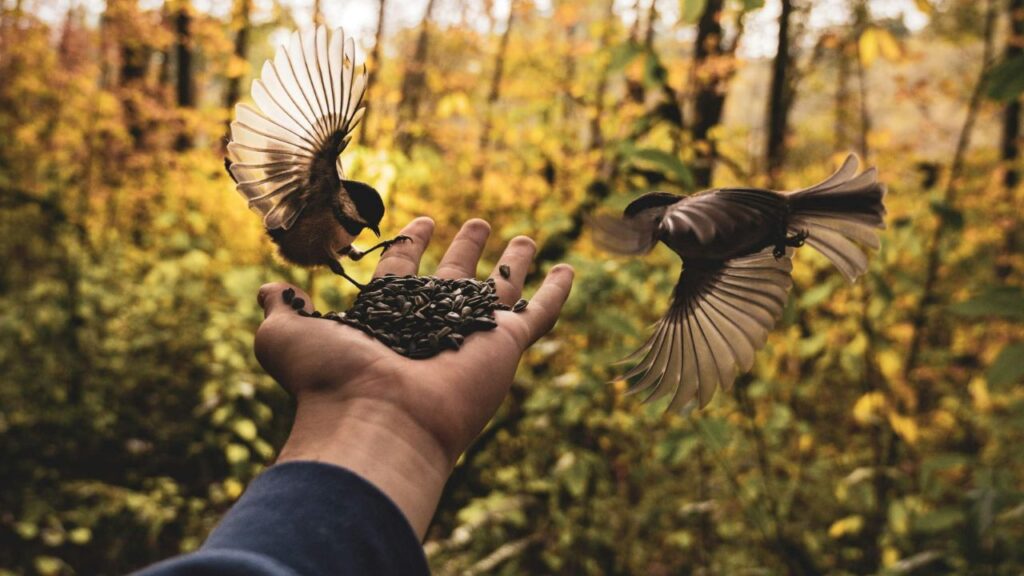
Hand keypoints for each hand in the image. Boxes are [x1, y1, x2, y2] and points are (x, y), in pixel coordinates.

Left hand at [254, 217, 573, 537]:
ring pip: (499, 290)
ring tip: (523, 237)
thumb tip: (267, 291)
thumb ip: (278, 307)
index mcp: (388, 318)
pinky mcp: (505, 345)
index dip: (412, 243)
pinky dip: (557, 292)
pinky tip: (569, 270)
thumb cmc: (327, 381)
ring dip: (512, 263)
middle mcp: (432, 324)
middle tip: (477, 223)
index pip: (403, 271)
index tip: (423, 221)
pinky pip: (539, 314)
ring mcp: (471, 334)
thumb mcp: (285, 335)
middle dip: (466, 248)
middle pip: (454, 277)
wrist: (374, 419)